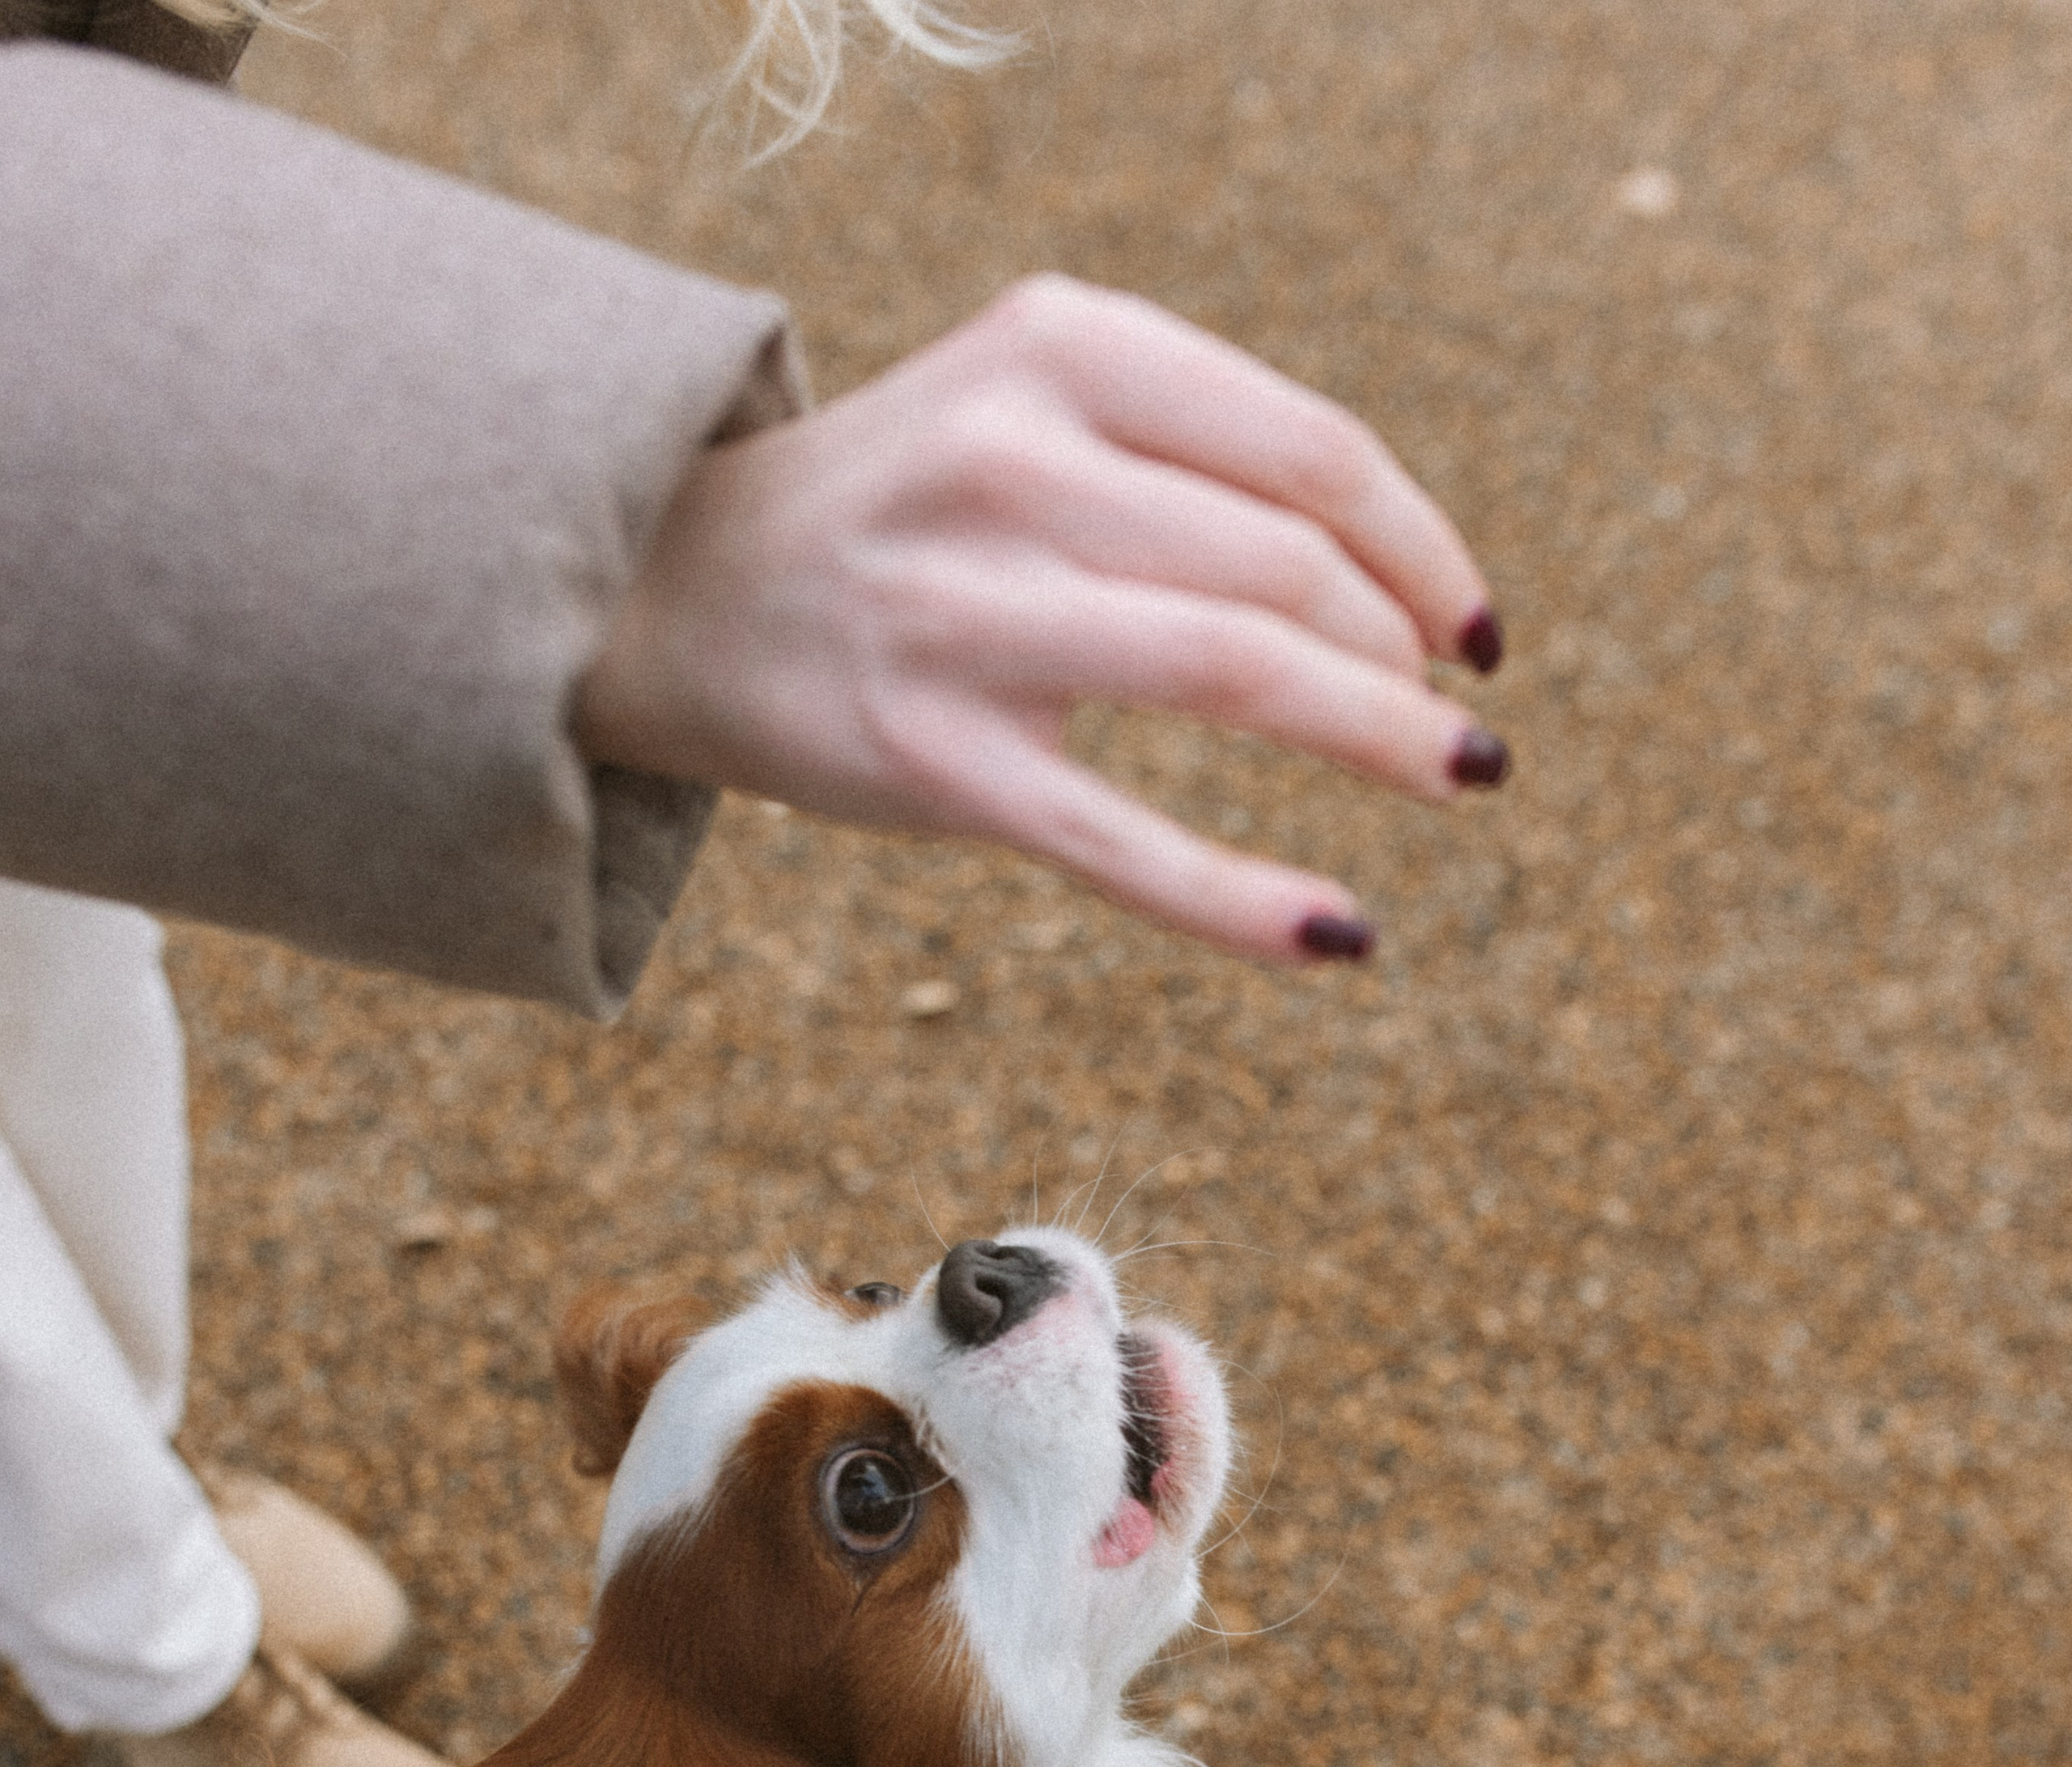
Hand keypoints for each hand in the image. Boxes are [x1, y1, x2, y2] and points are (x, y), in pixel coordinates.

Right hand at [574, 274, 1506, 965]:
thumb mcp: (1038, 403)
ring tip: (1459, 782)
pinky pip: (1127, 846)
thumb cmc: (912, 507)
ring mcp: (964, 617)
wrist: (677, 587)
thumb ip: (1198, 451)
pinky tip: (1342, 935)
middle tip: (1459, 731)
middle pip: (1289, 564)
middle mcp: (1010, 462)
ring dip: (1381, 739)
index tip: (1470, 629)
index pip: (1310, 450)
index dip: (1424, 549)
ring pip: (1237, 672)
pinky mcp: (933, 763)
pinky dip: (1249, 901)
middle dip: (1404, 658)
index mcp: (1062, 349)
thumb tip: (1408, 583)